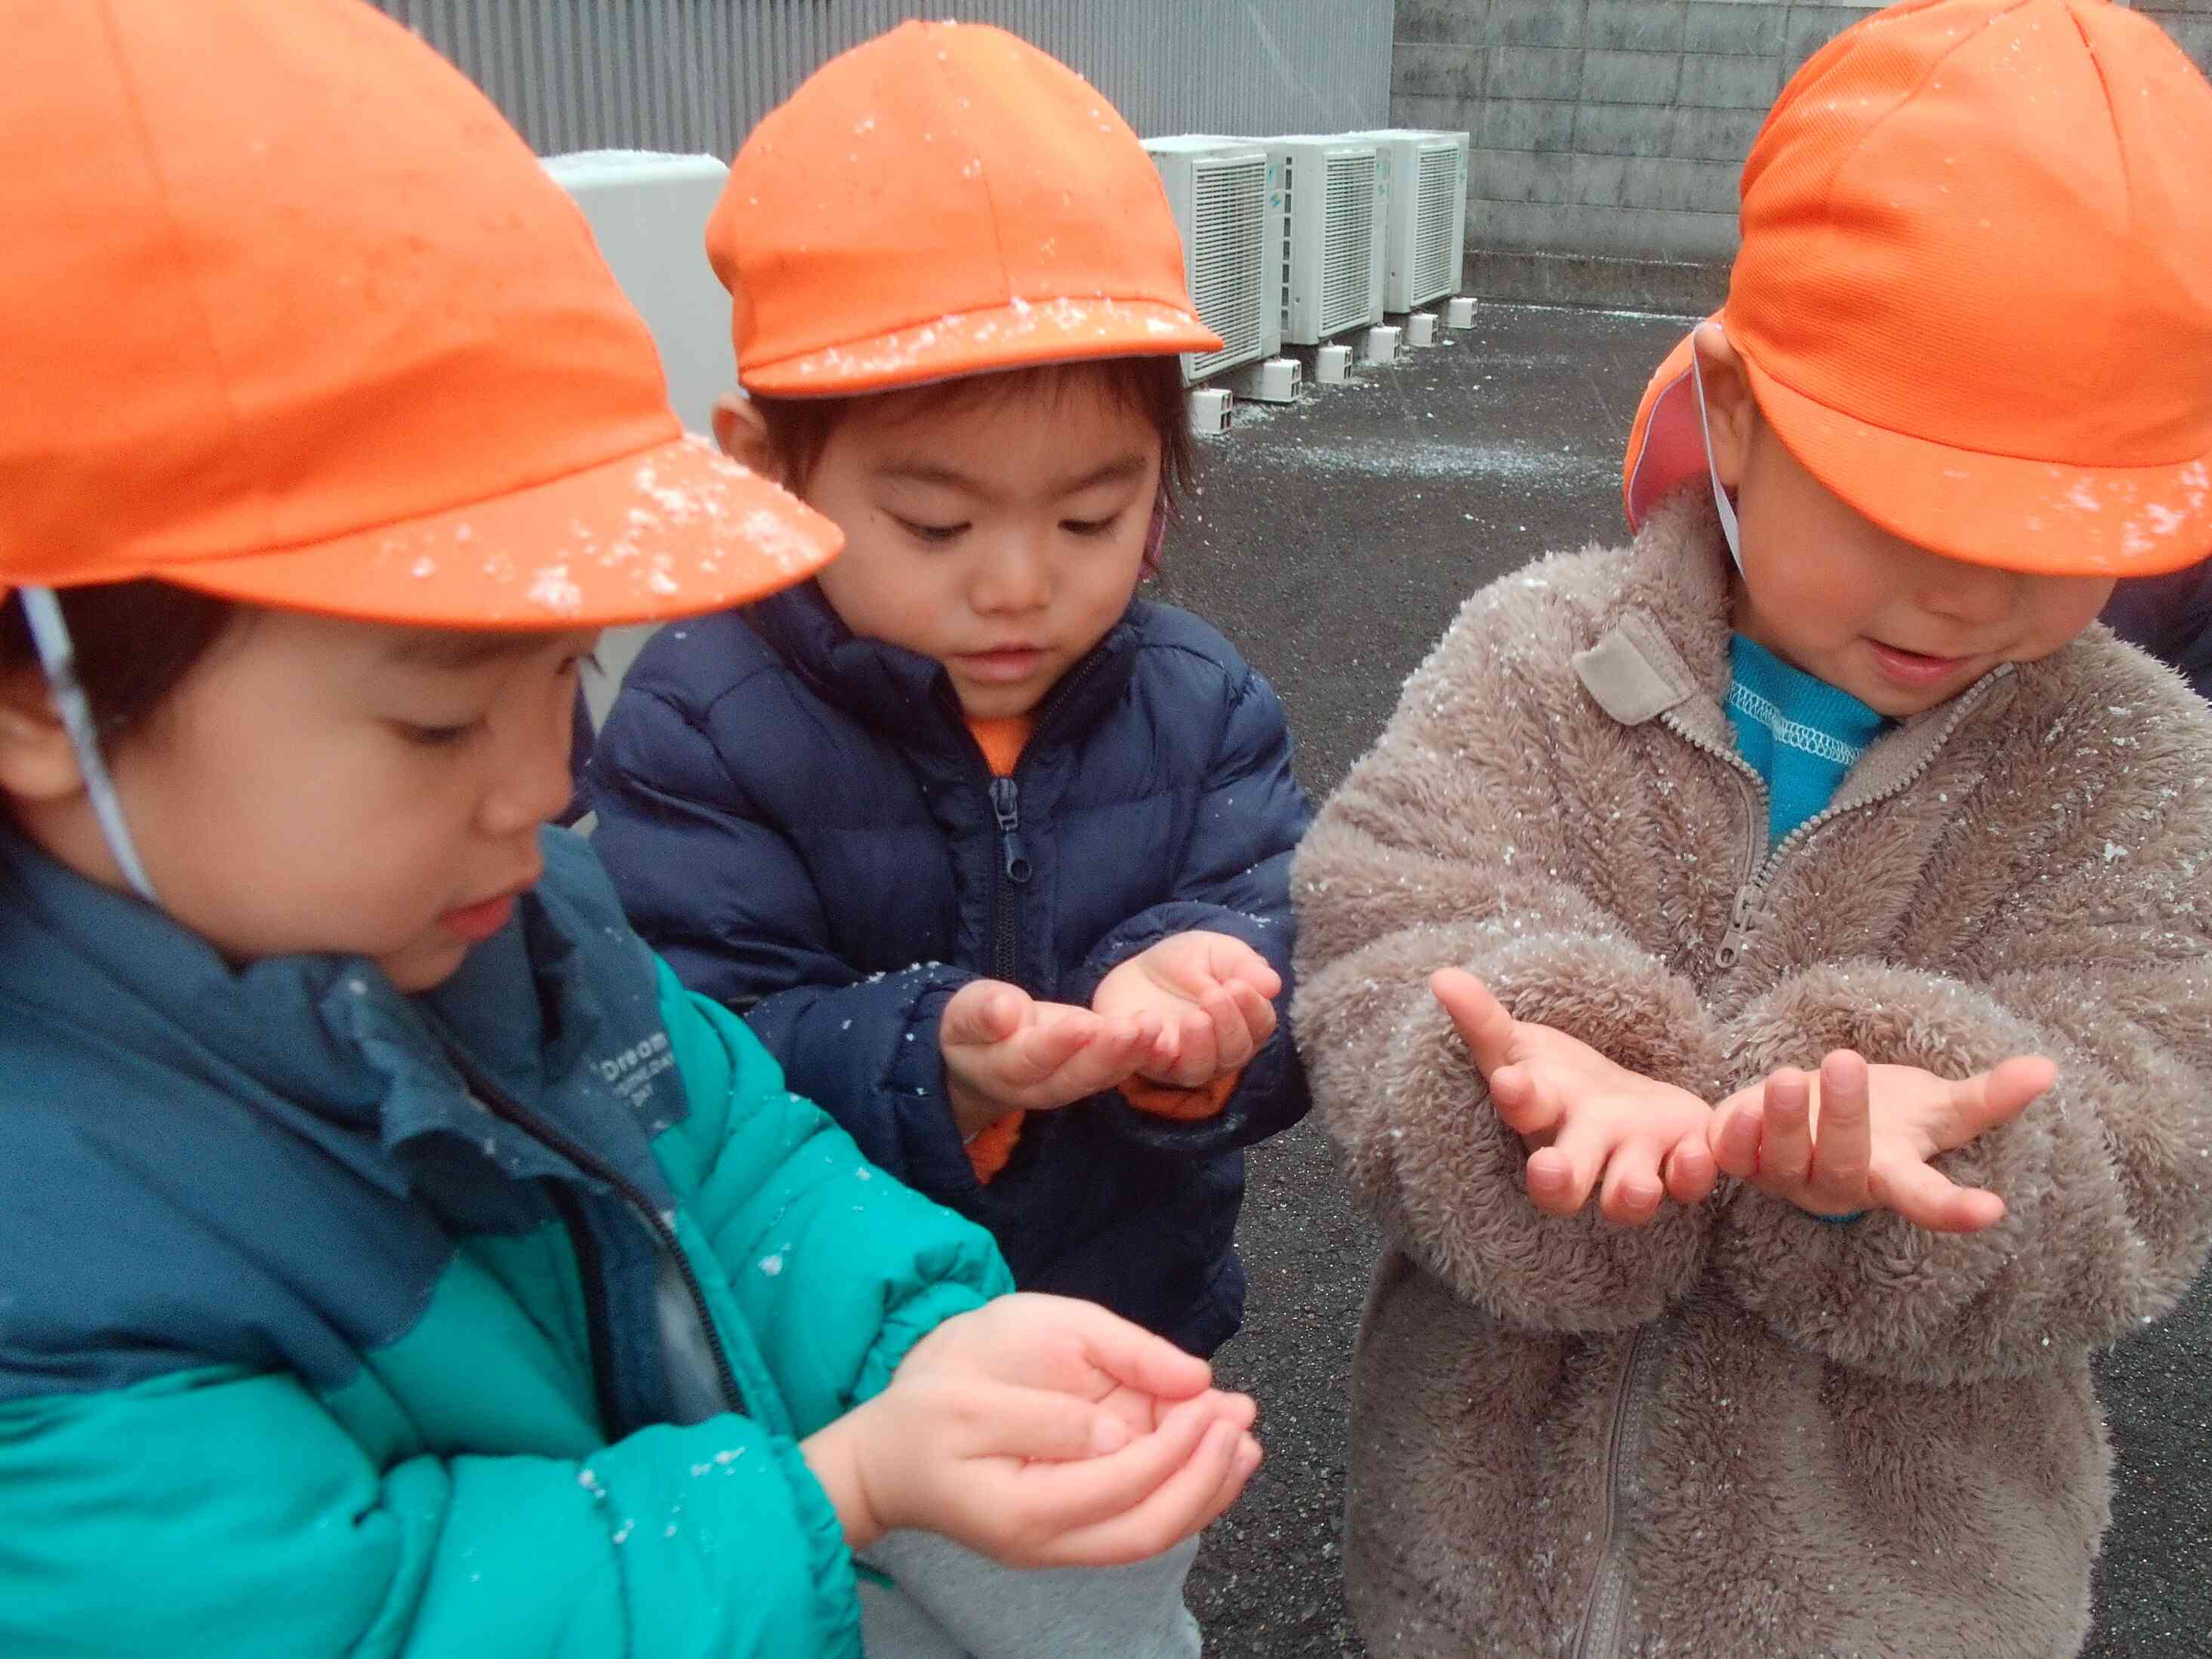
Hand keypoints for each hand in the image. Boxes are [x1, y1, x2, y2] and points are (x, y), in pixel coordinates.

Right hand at [803, 1295, 1262, 1566]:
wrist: (878, 1465)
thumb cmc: (917, 1422)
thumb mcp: (970, 1400)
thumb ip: (1049, 1417)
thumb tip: (1124, 1433)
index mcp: (1025, 1508)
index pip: (1124, 1482)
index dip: (1177, 1443)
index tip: (1213, 1400)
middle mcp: (1047, 1542)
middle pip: (1149, 1526)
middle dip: (1206, 1475)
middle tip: (1244, 1421)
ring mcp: (1055, 1545)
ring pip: (1148, 1534)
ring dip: (1203, 1489)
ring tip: (1245, 1442)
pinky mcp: (1061, 1530)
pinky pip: (1133, 1523)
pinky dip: (1179, 1494)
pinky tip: (1205, 1461)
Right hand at [941, 980, 1161, 1137]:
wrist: (981, 1056)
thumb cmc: (972, 1026)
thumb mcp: (964, 1013)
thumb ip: (981, 1013)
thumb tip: (1005, 1013)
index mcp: (1002, 1070)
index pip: (1032, 1059)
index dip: (1059, 1044)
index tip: (1084, 1023)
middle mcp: (1039, 1087)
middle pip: (1075, 1076)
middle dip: (1107, 1053)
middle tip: (1135, 1027)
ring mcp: (1067, 1084)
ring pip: (1101, 1077)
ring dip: (1131, 1054)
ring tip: (1154, 1026)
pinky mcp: (1090, 1073)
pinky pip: (1115, 1070)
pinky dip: (1140, 1055)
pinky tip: (1162, 1034)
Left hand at [1092, 931, 1280, 1088]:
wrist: (1137, 970)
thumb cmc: (1187, 963)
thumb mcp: (1216, 952)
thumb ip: (1243, 965)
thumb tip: (1273, 984)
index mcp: (1243, 1023)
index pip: (1260, 1025)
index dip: (1253, 1008)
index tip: (1239, 986)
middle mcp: (1218, 1051)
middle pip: (1234, 1054)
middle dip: (1228, 1026)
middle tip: (1214, 996)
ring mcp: (1183, 1061)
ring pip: (1199, 1070)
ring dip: (1199, 1047)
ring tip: (1195, 1018)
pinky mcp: (1148, 1062)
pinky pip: (1152, 1065)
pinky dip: (1152, 1050)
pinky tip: (1151, 1025)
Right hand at [1432, 968, 1717, 1224]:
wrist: (1625, 1114)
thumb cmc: (1562, 1085)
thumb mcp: (1520, 1049)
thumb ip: (1484, 1020)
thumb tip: (1441, 976)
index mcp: (1542, 1116)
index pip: (1521, 1110)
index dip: (1516, 1100)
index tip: (1510, 1083)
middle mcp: (1583, 1151)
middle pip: (1563, 1180)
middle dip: (1557, 1180)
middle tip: (1549, 1173)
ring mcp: (1633, 1161)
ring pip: (1627, 1196)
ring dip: (1631, 1194)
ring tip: (1637, 1185)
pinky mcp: (1682, 1163)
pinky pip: (1691, 1180)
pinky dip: (1697, 1171)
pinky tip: (1700, 1152)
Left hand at [1709, 1049, 2053, 1232]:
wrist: (1815, 1121)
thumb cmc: (1886, 1117)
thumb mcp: (1935, 1107)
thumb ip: (1986, 1095)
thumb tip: (2049, 1067)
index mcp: (1891, 1174)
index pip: (1927, 1199)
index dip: (1955, 1209)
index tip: (1992, 1209)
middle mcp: (1838, 1183)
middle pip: (1844, 1163)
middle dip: (1844, 1118)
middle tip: (1848, 1063)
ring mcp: (1786, 1176)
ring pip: (1780, 1161)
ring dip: (1781, 1121)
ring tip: (1789, 1076)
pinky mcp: (1740, 1160)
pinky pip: (1730, 1156)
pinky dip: (1730, 1136)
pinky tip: (1737, 1107)